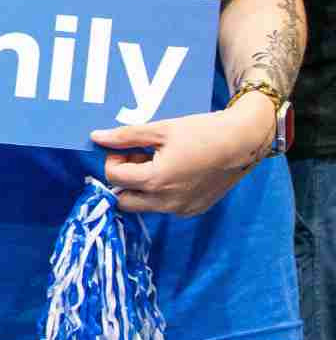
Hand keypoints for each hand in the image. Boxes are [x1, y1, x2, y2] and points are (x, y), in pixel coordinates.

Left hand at [92, 99, 272, 215]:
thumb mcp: (160, 129)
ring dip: (141, 186)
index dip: (113, 159)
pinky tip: (175, 170)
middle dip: (123, 179)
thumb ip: (125, 136)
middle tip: (137, 157)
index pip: (114, 177)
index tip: (126, 147)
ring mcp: (183, 209)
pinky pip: (166, 206)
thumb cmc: (202, 132)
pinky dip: (160, 192)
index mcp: (156, 181)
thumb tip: (96, 138)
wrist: (243, 142)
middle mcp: (168, 202)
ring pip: (145, 205)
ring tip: (157, 161)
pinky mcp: (195, 209)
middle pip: (125, 200)